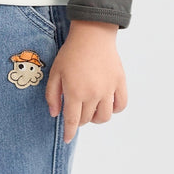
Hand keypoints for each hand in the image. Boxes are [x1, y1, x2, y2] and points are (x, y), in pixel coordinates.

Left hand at [45, 20, 127, 142]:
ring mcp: (108, 89)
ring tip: (91, 109)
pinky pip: (121, 105)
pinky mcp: (119, 83)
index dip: (69, 132)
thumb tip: (55, 114)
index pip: (72, 121)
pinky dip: (115, 109)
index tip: (67, 139)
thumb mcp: (55, 73)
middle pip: (87, 119)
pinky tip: (107, 104)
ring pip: (104, 117)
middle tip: (76, 110)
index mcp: (75, 92)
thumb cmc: (71, 53)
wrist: (93, 34)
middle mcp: (93, 94)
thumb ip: (52, 95)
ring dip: (96, 118)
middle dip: (79, 120)